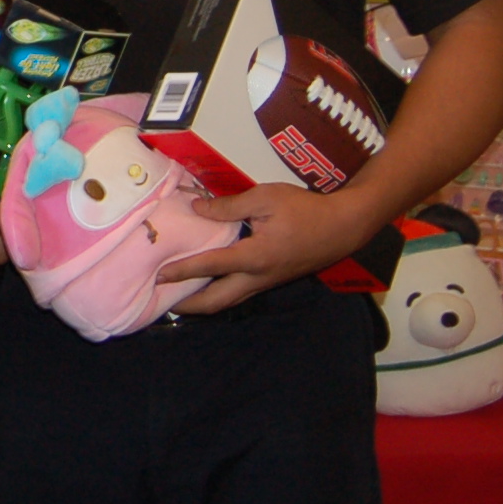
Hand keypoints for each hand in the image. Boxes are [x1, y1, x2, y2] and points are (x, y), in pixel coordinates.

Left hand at [160, 182, 388, 313]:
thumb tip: (198, 208)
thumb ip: (229, 206)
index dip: (182, 271)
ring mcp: (267, 282)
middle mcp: (258, 277)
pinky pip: (241, 293)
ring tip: (181, 299)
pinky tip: (210, 284)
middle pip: (217, 301)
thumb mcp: (265, 198)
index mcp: (254, 257)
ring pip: (230, 300)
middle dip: (190, 305)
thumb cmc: (305, 209)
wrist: (343, 226)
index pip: (210, 267)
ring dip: (204, 303)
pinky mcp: (273, 280)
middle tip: (164, 301)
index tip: (159, 275)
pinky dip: (221, 293)